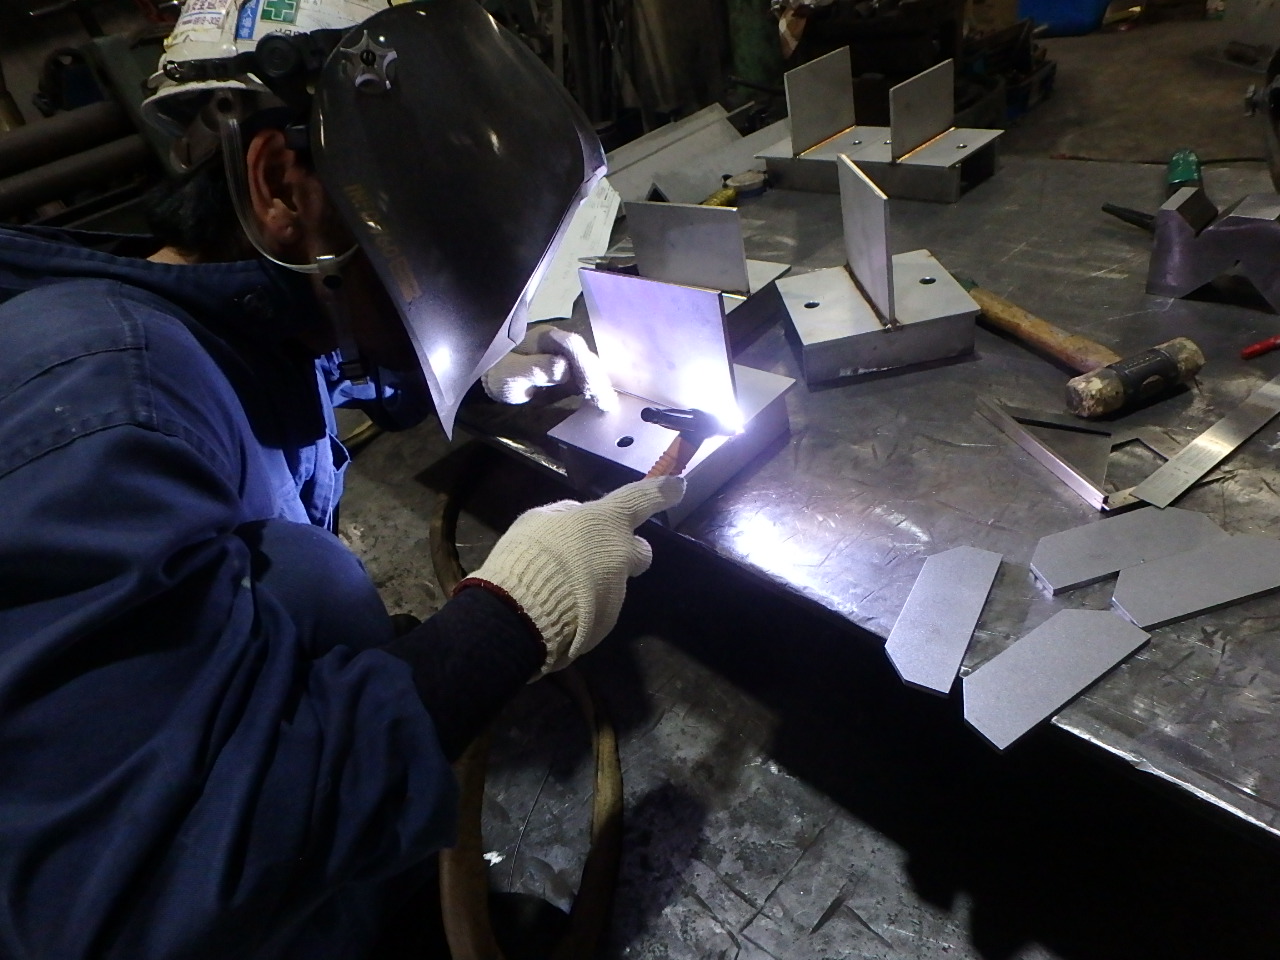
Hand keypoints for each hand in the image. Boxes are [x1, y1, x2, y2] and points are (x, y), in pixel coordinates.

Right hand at [457, 476, 684, 673]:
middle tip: (598, 559)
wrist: (524, 611)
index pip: (641, 498)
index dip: (660, 491)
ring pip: (614, 582)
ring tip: (559, 588)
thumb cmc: (530, 554)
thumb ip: (566, 516)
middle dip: (626, 554)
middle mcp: (621, 555)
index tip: (677, 486)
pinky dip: (584, 606)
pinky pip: (599, 609)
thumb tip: (577, 516)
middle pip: (640, 552)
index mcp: (607, 522)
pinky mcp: (608, 622)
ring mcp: (618, 590)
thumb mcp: (539, 520)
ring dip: (595, 583)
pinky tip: (559, 607)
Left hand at [481, 324, 617, 410]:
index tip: (592, 387)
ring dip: (599, 383)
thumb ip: (536, 368)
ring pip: (589, 365)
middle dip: (597, 377)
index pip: (573, 345)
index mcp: (546, 337)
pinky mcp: (568, 367)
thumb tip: (564, 367)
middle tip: (606, 401)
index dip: (585, 365)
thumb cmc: (500, 374)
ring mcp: (565, 354)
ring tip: (607, 403)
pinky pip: (585, 375)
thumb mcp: (513, 373)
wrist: (494, 376)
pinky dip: (594, 387)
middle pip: (585, 355)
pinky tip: (601, 401)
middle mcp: (560, 342)